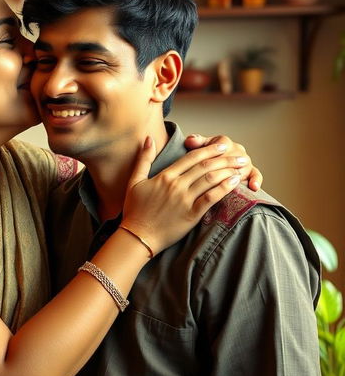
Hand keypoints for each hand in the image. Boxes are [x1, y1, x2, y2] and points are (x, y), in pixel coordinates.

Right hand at [121, 137, 240, 254]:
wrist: (138, 236)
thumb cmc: (135, 210)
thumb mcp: (135, 181)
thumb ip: (144, 159)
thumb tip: (149, 139)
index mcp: (165, 176)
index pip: (191, 157)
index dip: (209, 149)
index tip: (222, 145)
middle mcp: (176, 185)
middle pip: (205, 166)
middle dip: (224, 158)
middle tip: (239, 154)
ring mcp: (184, 200)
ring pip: (210, 179)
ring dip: (228, 170)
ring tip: (241, 167)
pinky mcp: (191, 214)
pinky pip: (211, 198)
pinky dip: (224, 188)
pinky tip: (235, 182)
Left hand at [184, 133, 261, 190]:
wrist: (209, 170)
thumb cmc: (201, 159)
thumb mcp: (197, 151)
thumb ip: (195, 143)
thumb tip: (190, 140)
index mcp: (224, 142)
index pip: (222, 144)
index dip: (214, 153)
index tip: (207, 160)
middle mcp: (237, 150)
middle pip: (233, 157)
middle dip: (225, 166)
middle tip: (215, 177)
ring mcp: (245, 161)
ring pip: (243, 167)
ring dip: (239, 174)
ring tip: (234, 183)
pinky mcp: (252, 172)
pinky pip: (256, 175)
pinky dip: (256, 180)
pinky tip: (253, 187)